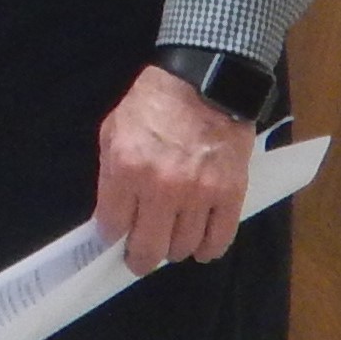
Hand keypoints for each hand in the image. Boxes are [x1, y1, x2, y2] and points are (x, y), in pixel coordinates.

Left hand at [94, 62, 253, 274]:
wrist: (204, 82)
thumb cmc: (153, 103)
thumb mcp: (113, 130)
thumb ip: (110, 174)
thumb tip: (112, 214)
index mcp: (126, 169)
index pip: (113, 225)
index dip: (112, 236)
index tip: (116, 237)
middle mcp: (161, 188)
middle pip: (148, 247)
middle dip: (140, 258)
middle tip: (140, 257)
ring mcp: (199, 194)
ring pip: (183, 247)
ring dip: (175, 249)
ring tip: (172, 241)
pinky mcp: (230, 194)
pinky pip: (219, 239)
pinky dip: (208, 248)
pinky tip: (201, 246)